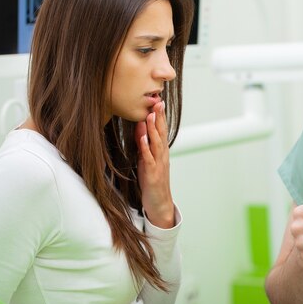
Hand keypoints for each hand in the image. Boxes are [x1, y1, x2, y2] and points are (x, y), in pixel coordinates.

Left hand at [135, 101, 174, 227]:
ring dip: (154, 128)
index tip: (158, 100)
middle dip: (159, 116)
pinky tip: (143, 137)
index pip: (161, 129)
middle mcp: (162, 155)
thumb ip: (145, 144)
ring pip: (156, 142)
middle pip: (161, 133)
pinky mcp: (152, 173)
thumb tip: (140, 128)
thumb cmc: (153, 182)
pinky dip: (145, 146)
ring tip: (151, 114)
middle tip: (158, 100)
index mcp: (161, 152)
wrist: (159, 203)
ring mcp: (158, 164)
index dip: (160, 115)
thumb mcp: (148, 160)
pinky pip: (148, 157)